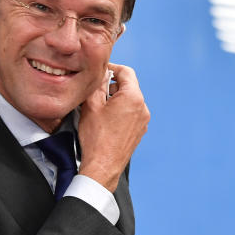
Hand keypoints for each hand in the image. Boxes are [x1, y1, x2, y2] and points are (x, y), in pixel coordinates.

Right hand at [78, 64, 149, 191]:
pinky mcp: (139, 131)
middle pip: (129, 86)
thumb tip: (101, 73)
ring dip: (115, 99)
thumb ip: (97, 84)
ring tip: (99, 109)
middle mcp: (143, 108)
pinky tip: (105, 121)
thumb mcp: (91, 105)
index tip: (100, 72)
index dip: (111, 68)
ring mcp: (143, 121)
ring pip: (129, 100)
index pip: (126, 72)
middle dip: (112, 85)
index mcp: (133, 97)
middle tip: (95, 92)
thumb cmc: (96, 138)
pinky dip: (120, 111)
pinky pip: (131, 113)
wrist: (102, 166)